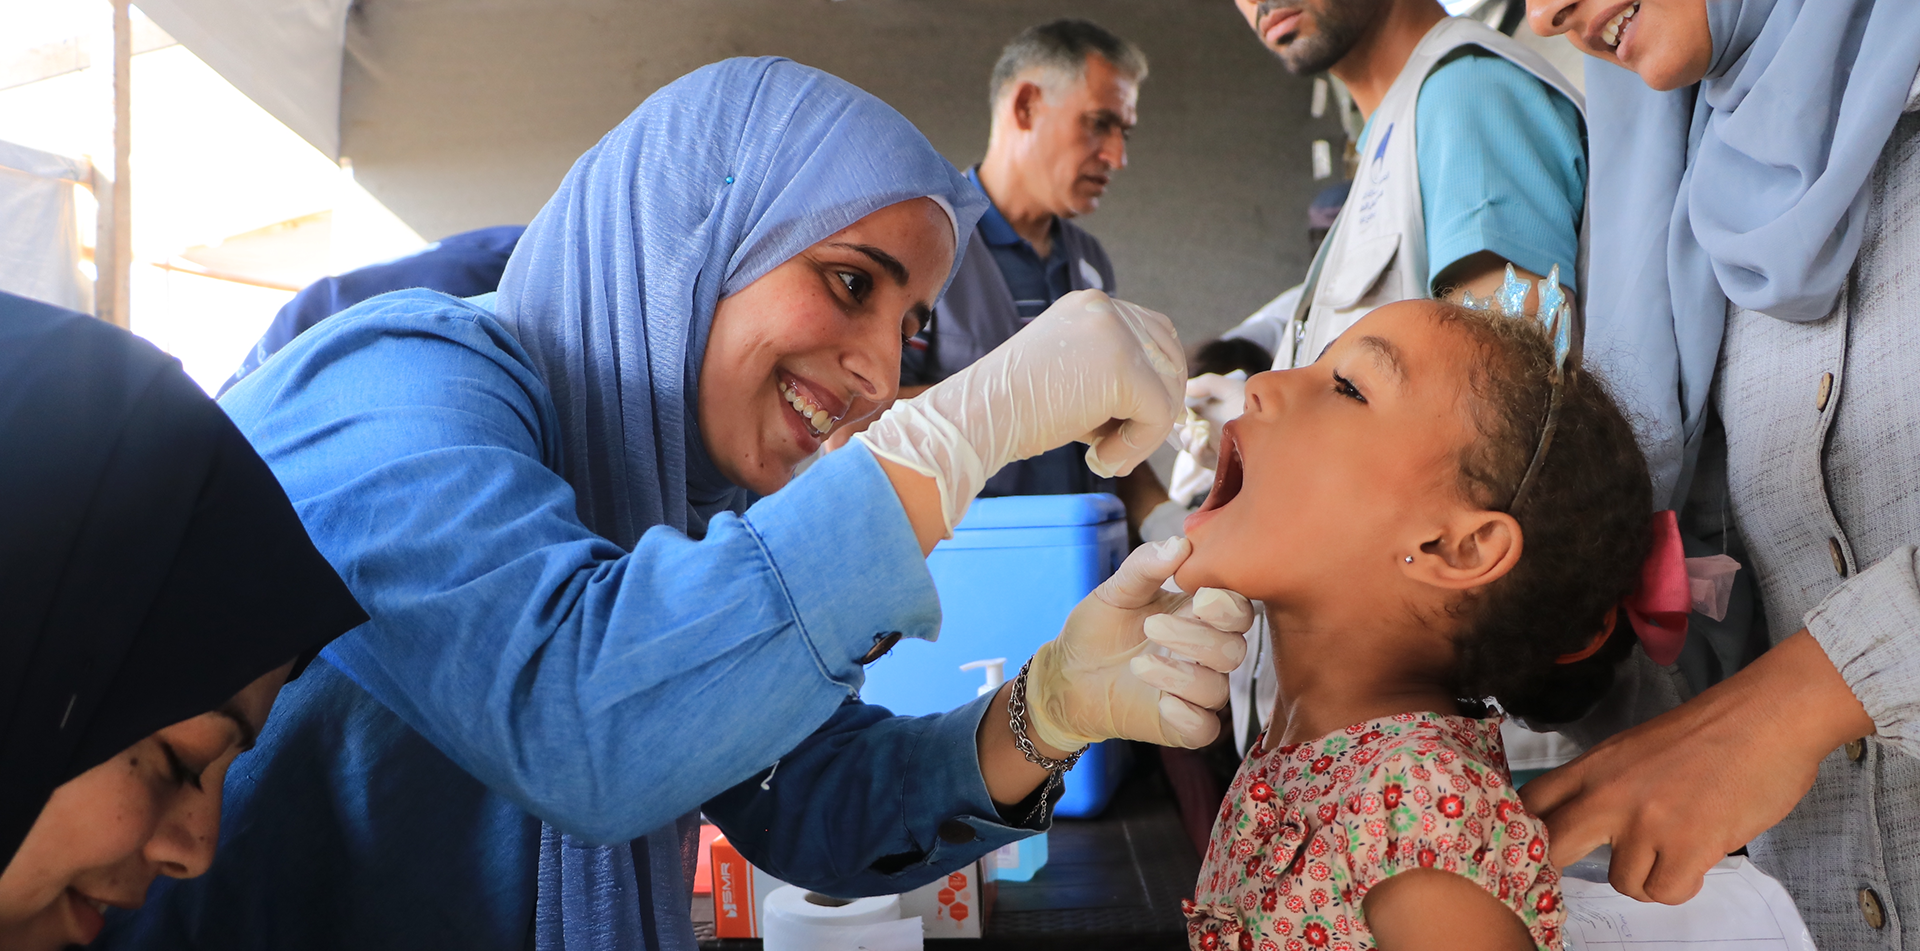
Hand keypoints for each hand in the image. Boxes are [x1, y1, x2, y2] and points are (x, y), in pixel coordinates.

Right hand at [857, 290, 1184, 532]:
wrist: (974, 418)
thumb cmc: (1011, 409)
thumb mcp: (1069, 374)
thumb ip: (1111, 374)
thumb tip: (1164, 401)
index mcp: (1091, 304)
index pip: (1155, 335)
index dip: (1154, 383)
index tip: (1126, 424)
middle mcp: (1106, 307)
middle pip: (1170, 358)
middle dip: (1155, 409)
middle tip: (1118, 447)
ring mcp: (1115, 332)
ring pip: (1168, 389)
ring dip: (1144, 433)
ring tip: (1104, 455)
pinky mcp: (1122, 368)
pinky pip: (1159, 414)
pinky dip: (1137, 446)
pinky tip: (1099, 459)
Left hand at [1025, 537, 1253, 749]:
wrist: (1066, 675)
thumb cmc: (1098, 629)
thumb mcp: (1116, 591)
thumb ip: (1146, 566)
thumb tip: (1180, 543)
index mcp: (1198, 617)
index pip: (1237, 610)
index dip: (1228, 605)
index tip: (1199, 598)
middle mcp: (1205, 654)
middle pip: (1233, 649)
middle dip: (1197, 638)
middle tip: (1152, 627)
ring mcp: (1195, 691)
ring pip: (1217, 690)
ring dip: (1182, 676)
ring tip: (1138, 663)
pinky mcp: (1181, 725)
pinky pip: (1205, 729)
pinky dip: (1190, 717)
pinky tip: (1163, 704)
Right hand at [1181, 371, 1247, 469]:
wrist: (1273, 418)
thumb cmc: (1254, 402)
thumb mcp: (1228, 388)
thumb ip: (1207, 384)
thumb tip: (1185, 387)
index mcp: (1209, 415)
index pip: (1185, 417)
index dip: (1178, 414)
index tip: (1178, 408)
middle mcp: (1210, 432)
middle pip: (1184, 434)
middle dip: (1180, 429)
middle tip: (1183, 423)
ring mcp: (1215, 447)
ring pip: (1190, 447)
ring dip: (1187, 440)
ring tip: (1193, 431)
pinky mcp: (1221, 460)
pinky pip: (1202, 459)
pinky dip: (1197, 450)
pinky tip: (1201, 441)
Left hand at [1522, 630, 1872, 903]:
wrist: (1768, 717)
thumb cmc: (1712, 730)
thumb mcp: (1637, 747)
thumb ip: (1607, 783)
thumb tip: (1588, 824)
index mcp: (1594, 766)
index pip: (1531, 802)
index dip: (1525, 830)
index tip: (1535, 845)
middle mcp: (1609, 795)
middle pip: (1551, 847)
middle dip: (1565, 866)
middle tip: (1598, 863)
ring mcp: (1647, 823)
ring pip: (1621, 882)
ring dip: (1646, 877)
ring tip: (1672, 852)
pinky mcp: (1689, 846)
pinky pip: (1665, 892)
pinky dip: (1680, 885)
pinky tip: (1695, 861)